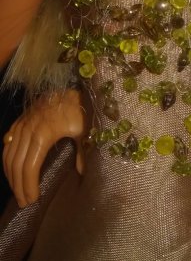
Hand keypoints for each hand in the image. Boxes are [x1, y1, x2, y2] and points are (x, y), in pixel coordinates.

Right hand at [2, 88, 85, 206]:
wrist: (76, 84)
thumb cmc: (83, 108)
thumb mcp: (86, 129)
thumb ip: (84, 152)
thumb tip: (83, 174)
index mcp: (43, 133)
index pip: (29, 166)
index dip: (28, 185)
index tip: (32, 200)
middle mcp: (28, 129)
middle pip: (16, 164)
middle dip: (18, 186)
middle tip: (24, 202)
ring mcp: (22, 123)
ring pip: (9, 154)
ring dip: (11, 175)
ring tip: (18, 191)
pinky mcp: (21, 119)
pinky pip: (8, 142)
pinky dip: (7, 159)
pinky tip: (11, 169)